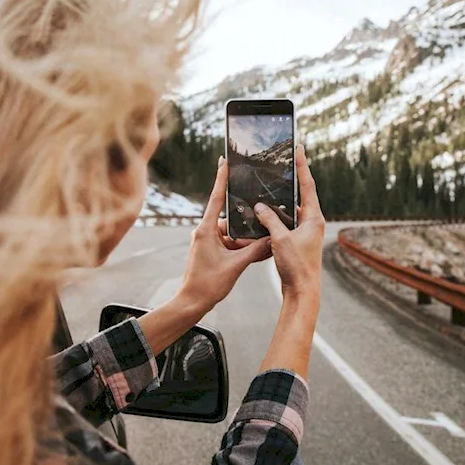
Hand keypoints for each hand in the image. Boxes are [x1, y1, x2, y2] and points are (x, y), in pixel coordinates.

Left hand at [177, 158, 272, 312]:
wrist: (192, 303)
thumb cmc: (208, 284)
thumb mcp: (236, 265)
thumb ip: (255, 250)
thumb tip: (272, 239)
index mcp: (206, 230)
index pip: (216, 198)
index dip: (221, 178)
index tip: (224, 161)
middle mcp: (205, 232)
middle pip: (230, 219)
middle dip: (247, 221)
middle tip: (264, 214)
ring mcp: (207, 242)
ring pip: (233, 234)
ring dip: (246, 239)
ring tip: (264, 239)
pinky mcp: (211, 251)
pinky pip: (230, 244)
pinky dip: (242, 248)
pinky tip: (258, 251)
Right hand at [254, 145, 325, 304]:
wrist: (303, 291)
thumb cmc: (296, 266)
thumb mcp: (280, 239)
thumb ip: (270, 220)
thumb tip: (259, 206)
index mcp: (313, 218)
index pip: (307, 185)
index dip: (302, 166)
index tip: (299, 148)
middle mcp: (312, 222)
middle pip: (301, 194)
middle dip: (291, 179)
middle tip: (283, 162)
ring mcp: (305, 232)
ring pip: (291, 210)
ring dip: (280, 200)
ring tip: (269, 185)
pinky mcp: (297, 241)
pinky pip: (286, 222)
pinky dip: (276, 216)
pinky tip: (264, 213)